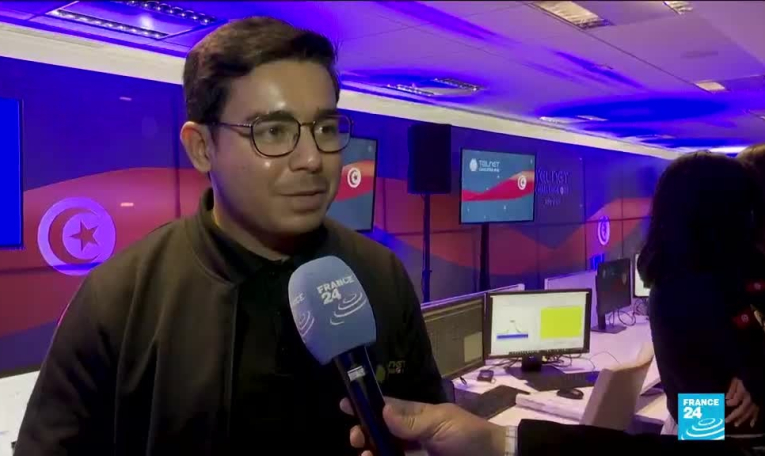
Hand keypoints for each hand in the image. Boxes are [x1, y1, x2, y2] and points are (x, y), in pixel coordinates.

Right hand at [339, 397, 505, 455]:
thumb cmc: (467, 436)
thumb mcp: (440, 422)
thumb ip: (411, 419)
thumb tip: (382, 409)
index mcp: (417, 417)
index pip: (386, 407)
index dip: (366, 405)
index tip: (345, 404)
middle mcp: (411, 435)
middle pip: (379, 432)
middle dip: (363, 432)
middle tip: (356, 438)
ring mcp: (412, 453)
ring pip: (382, 451)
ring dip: (369, 451)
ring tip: (365, 455)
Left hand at [726, 377, 758, 427]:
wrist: (756, 377)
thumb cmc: (744, 377)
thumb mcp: (736, 381)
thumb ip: (732, 390)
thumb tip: (726, 399)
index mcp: (744, 392)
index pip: (736, 400)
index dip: (730, 403)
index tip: (725, 404)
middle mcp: (750, 399)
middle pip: (742, 409)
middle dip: (734, 416)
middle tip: (726, 421)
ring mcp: (756, 402)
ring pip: (749, 413)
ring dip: (742, 419)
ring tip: (736, 425)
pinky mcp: (759, 404)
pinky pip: (757, 412)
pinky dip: (755, 419)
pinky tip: (751, 425)